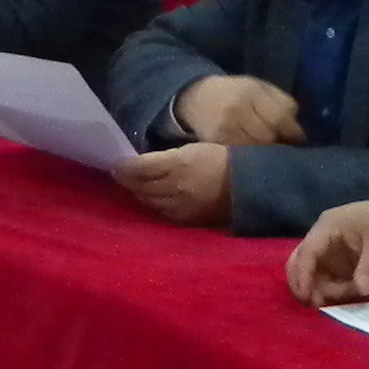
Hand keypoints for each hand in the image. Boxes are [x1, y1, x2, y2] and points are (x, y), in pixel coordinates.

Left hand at [114, 144, 234, 227]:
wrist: (251, 186)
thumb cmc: (225, 159)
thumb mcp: (195, 147)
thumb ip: (168, 156)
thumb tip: (144, 160)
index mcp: (177, 165)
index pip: (139, 168)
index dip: (124, 166)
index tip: (116, 163)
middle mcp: (174, 188)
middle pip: (140, 186)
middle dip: (127, 180)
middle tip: (120, 174)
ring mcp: (180, 207)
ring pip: (149, 202)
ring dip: (138, 194)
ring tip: (132, 187)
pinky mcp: (188, 221)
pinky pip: (163, 214)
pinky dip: (154, 206)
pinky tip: (152, 201)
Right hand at [176, 74, 303, 146]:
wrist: (198, 97)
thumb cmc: (238, 93)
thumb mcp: (261, 88)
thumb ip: (282, 104)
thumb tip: (297, 132)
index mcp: (252, 93)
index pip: (280, 119)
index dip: (293, 134)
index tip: (298, 141)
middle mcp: (237, 109)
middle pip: (268, 137)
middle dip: (279, 146)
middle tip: (285, 150)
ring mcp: (224, 127)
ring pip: (254, 149)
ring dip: (266, 155)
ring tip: (271, 156)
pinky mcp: (214, 141)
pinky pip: (238, 155)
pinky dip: (249, 159)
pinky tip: (253, 158)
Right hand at [287, 195, 368, 305]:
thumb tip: (360, 290)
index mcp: (329, 226)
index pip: (307, 251)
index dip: (303, 275)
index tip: (307, 297)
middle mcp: (322, 236)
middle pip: (299, 260)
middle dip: (302, 282)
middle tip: (315, 303)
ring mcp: (328, 247)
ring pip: (311, 270)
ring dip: (320, 287)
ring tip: (345, 294)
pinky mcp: (336, 257)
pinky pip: (325, 274)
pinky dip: (330, 286)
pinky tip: (345, 292)